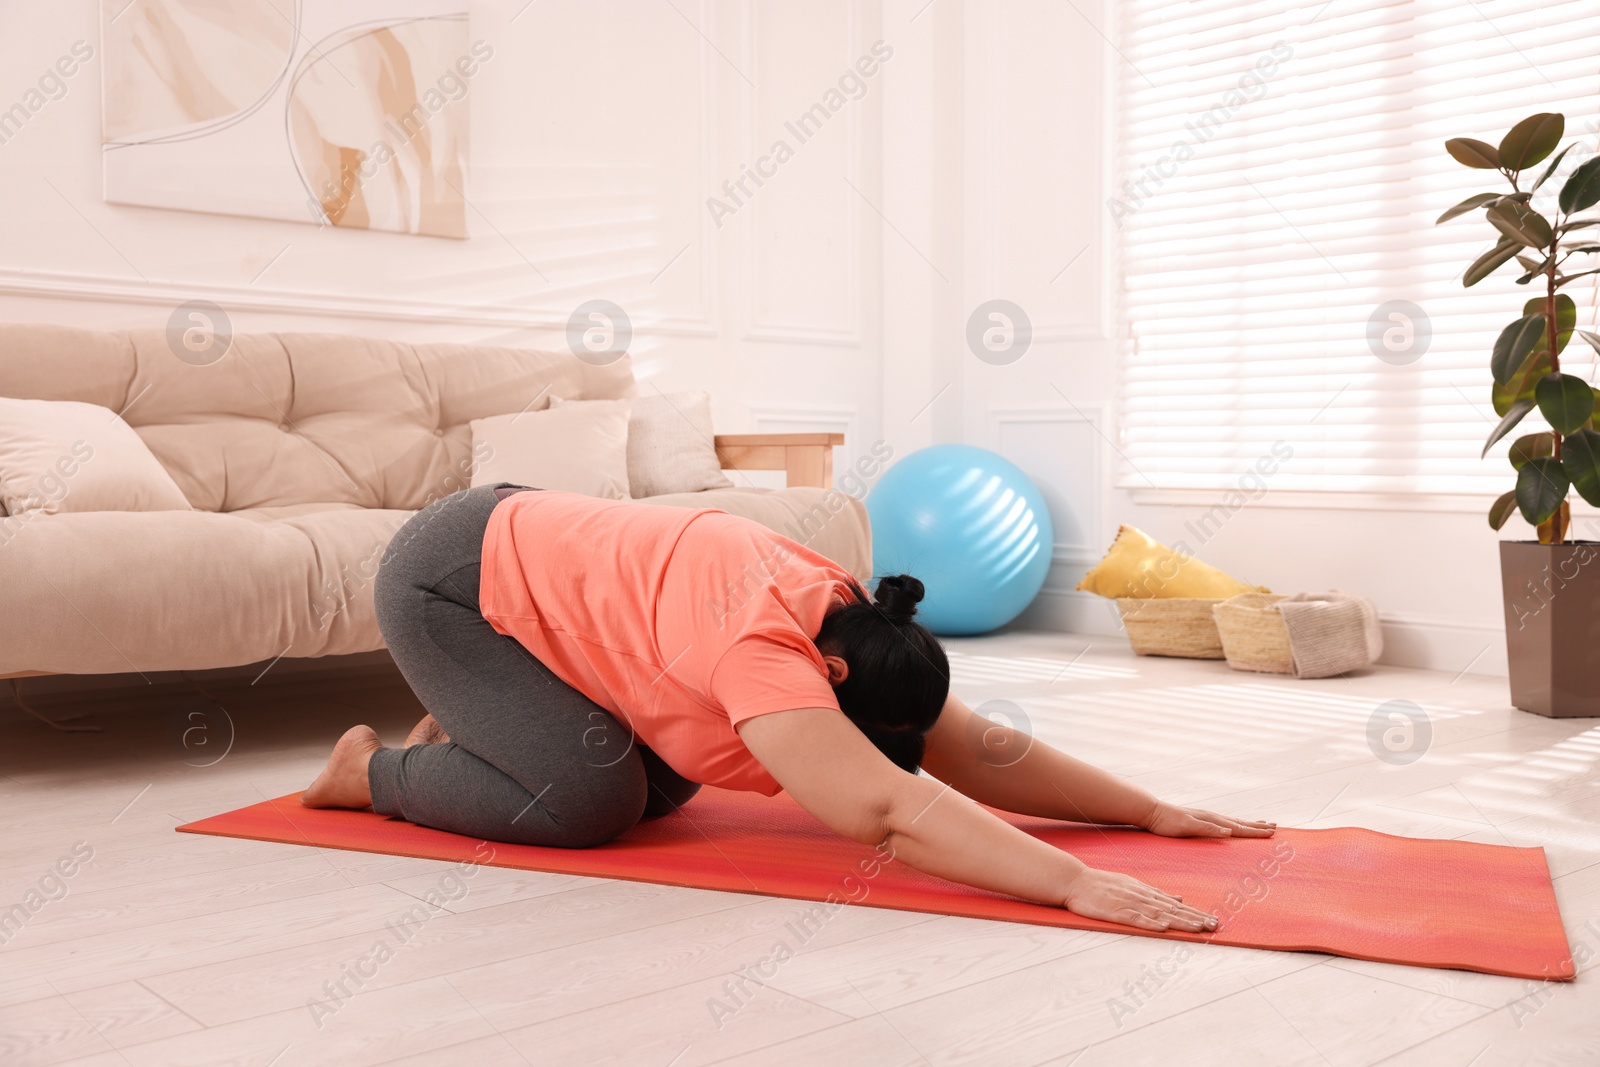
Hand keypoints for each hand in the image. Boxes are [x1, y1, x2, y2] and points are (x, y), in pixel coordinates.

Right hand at [1062, 867, 1217, 931]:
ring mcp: (1130, 904)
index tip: (1213, 920)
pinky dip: (1150, 923)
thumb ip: (1156, 894)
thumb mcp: (1133, 885)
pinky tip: (1163, 928)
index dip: (1195, 913)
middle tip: (1215, 926)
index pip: (1176, 905)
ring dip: (1180, 922)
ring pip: (1160, 915)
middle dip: (1196, 918)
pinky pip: (1136, 919)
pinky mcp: (1116, 912)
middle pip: (1173, 911)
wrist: (1077, 880)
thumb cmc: (1103, 885)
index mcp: (1147, 892)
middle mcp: (1142, 897)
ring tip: (1199, 928)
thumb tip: (1179, 899)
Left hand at [1144, 802, 1275, 838]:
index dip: (1256, 831)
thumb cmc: (1168, 822)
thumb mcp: (1188, 827)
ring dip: (1248, 824)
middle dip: (1257, 827)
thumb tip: (1229, 830)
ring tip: (1261, 823)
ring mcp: (1206, 818)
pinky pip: (1223, 823)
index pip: (1239, 827)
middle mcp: (1212, 817)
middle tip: (1275, 827)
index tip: (1272, 832)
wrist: (1152, 812)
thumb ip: (1208, 828)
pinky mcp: (1200, 820)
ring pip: (1233, 821)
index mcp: (1212, 820)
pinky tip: (1233, 827)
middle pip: (1240, 823)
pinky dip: (1234, 825)